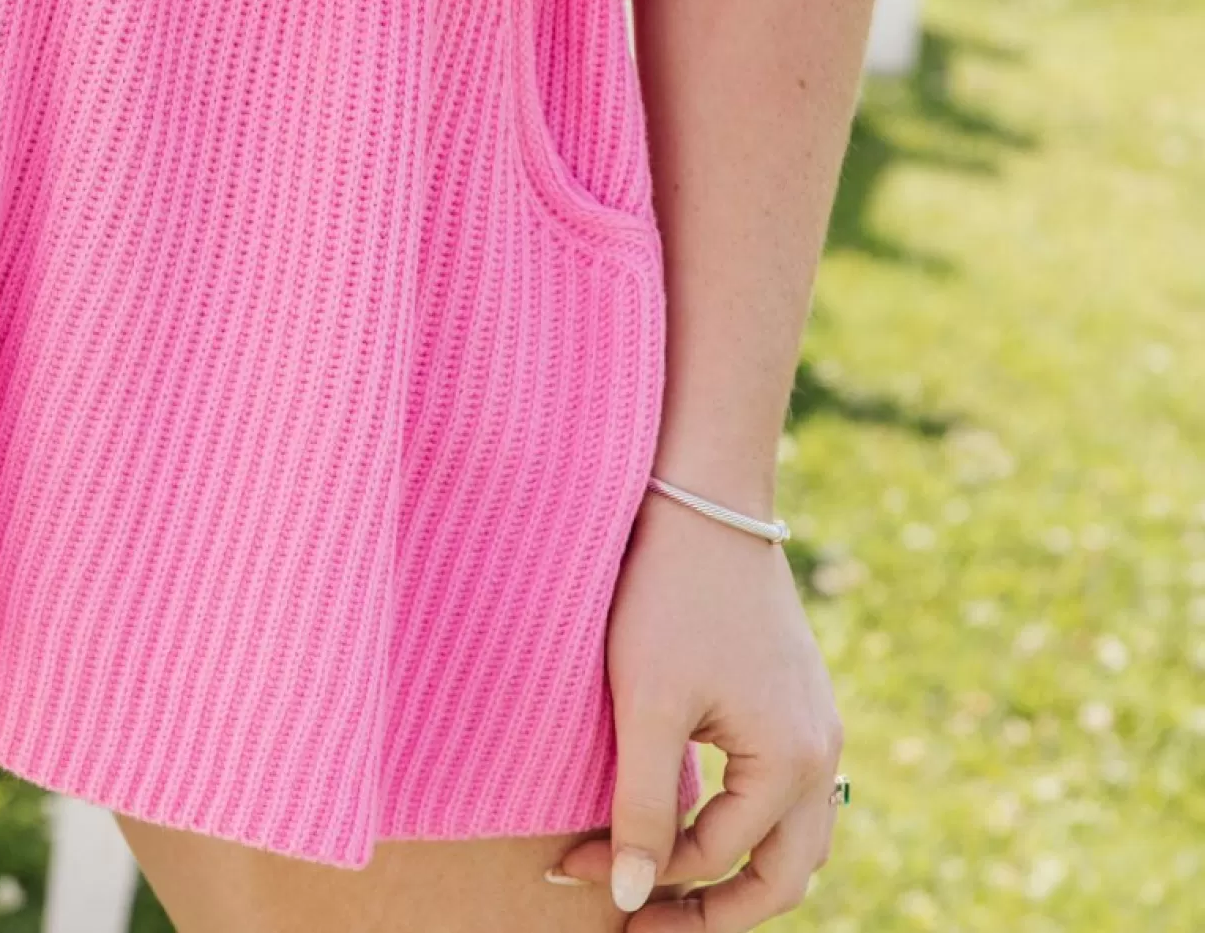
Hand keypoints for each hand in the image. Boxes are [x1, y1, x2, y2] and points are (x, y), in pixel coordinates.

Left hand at [547, 490, 844, 924]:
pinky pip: (788, 797)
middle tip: (639, 924)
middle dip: (709, 911)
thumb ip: (641, 807)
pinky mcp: (800, 701)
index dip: (636, 875)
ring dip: (735, 873)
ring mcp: (818, 728)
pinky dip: (748, 827)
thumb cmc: (670, 593)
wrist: (706, 497)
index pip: (710, 860)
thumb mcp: (645, 704)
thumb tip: (629, 897)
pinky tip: (695, 818)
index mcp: (789, 765)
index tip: (566, 867)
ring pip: (792, 843)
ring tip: (666, 884)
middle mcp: (821, 756)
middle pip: (779, 880)